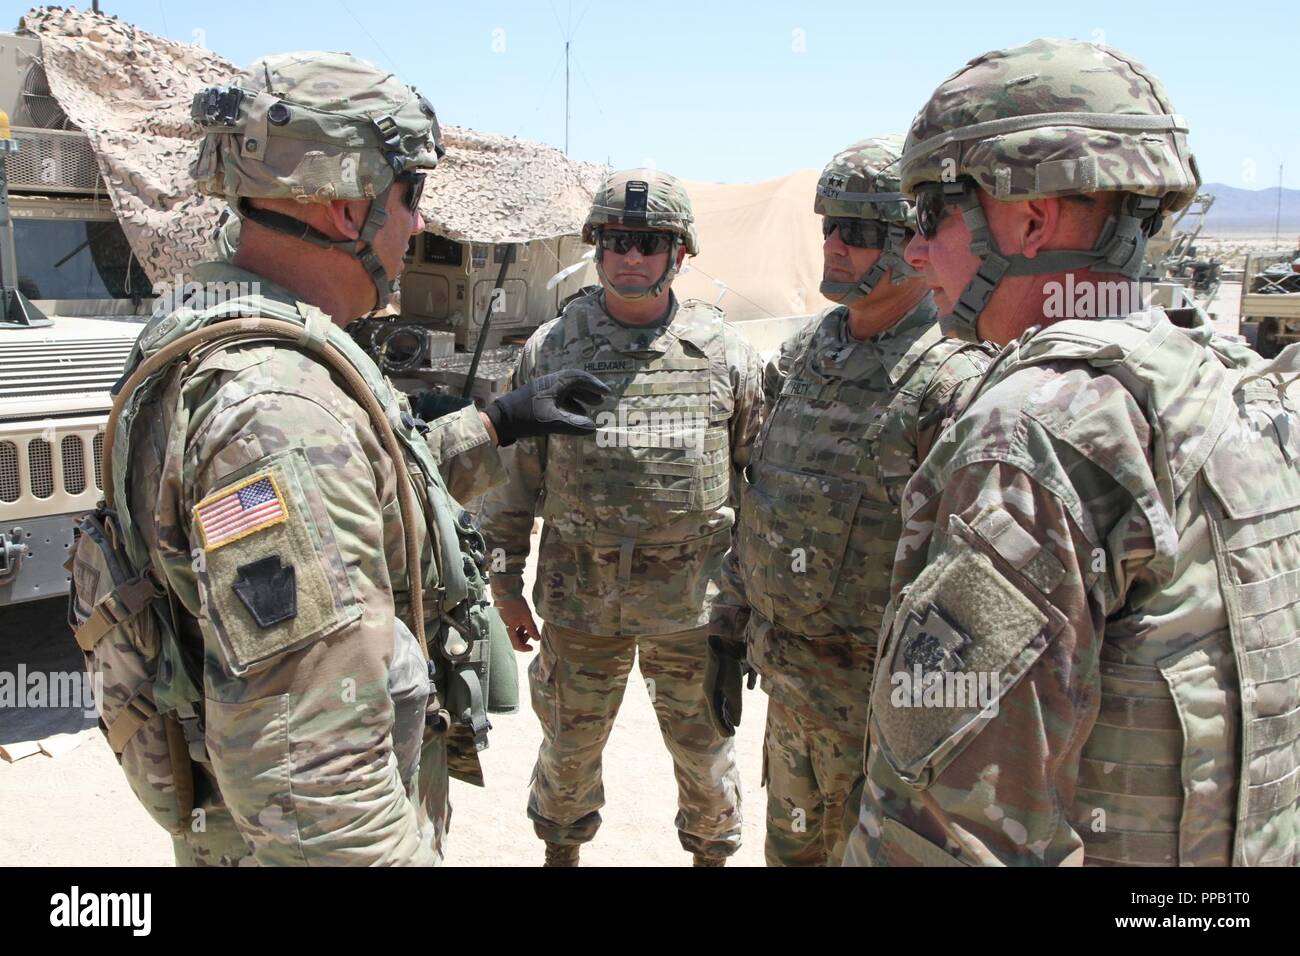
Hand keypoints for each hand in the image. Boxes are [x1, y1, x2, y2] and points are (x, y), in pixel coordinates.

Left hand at [485, 369, 610, 446]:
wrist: (499, 420)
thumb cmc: (525, 417)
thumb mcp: (550, 422)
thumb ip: (572, 424)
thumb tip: (593, 427)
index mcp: (554, 383)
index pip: (579, 377)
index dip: (594, 384)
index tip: (606, 393)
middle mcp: (549, 383)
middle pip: (573, 382)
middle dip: (588, 391)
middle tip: (601, 401)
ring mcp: (543, 391)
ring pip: (566, 390)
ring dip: (580, 398)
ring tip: (592, 407)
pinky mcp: (537, 399)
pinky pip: (559, 398)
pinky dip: (570, 405)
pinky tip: (574, 415)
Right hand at [496, 596, 539, 651]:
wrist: (505, 592)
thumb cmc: (515, 604)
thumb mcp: (526, 617)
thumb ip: (532, 630)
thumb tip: (537, 639)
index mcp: (506, 632)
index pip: (516, 645)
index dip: (525, 648)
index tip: (532, 648)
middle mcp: (501, 630)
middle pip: (512, 641)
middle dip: (523, 639)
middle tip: (530, 632)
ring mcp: (499, 626)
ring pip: (510, 635)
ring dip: (519, 633)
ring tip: (526, 625)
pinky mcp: (499, 621)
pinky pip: (507, 629)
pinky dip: (515, 628)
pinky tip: (521, 622)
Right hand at [704, 636, 753, 736]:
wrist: (728, 640)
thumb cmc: (729, 667)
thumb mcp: (733, 690)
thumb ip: (735, 707)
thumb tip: (736, 724)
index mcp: (712, 692)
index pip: (716, 713)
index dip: (723, 725)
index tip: (731, 735)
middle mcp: (716, 685)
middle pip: (721, 704)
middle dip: (727, 717)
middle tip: (732, 729)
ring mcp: (725, 676)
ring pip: (729, 693)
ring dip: (734, 703)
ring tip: (736, 714)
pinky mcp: (736, 666)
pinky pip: (741, 677)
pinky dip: (748, 682)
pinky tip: (752, 687)